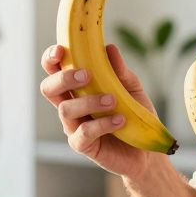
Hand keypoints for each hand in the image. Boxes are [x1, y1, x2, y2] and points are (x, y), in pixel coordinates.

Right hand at [39, 43, 157, 177]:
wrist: (147, 147)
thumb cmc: (135, 114)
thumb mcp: (131, 88)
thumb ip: (120, 71)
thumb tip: (109, 49)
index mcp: (77, 88)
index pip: (54, 70)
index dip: (51, 59)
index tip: (61, 50)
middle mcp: (71, 106)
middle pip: (49, 88)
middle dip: (63, 78)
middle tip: (87, 75)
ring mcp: (74, 126)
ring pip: (65, 109)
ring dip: (89, 101)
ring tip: (113, 101)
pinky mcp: (83, 145)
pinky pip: (83, 133)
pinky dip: (102, 124)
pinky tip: (120, 120)